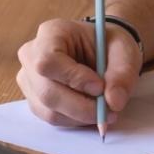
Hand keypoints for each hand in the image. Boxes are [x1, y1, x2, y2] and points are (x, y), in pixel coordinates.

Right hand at [16, 18, 141, 126]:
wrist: (101, 51)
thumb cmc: (109, 45)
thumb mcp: (124, 52)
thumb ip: (122, 74)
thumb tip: (114, 102)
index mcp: (51, 33)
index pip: (48, 61)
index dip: (74, 79)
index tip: (100, 87)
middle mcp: (32, 56)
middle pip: (47, 91)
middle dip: (81, 106)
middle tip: (109, 109)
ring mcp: (30, 79)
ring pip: (49, 110)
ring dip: (81, 116)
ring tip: (104, 109)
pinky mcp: (35, 99)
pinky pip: (52, 118)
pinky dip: (75, 120)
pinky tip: (90, 110)